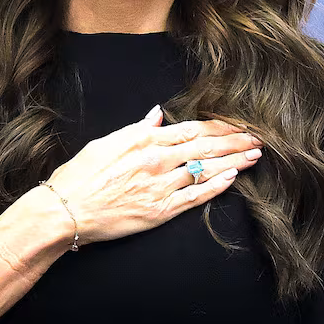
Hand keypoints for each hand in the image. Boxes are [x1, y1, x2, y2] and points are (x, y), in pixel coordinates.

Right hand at [43, 105, 262, 245]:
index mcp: (144, 139)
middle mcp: (156, 159)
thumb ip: (137, 128)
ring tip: (254, 155)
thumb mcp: (107, 142)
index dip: (219, 127)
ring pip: (205, 169)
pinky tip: (233, 178)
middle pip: (205, 147)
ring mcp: (160, 186)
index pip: (191, 129)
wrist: (64, 211)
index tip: (238, 124)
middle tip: (259, 137)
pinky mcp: (160, 211)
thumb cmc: (79, 175)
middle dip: (235, 141)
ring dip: (233, 161)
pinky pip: (195, 196)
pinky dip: (216, 186)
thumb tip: (157, 113)